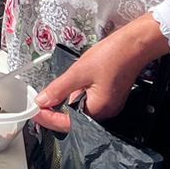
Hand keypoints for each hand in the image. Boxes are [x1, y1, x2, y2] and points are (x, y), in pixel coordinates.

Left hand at [32, 14, 169, 132]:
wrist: (135, 45)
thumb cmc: (112, 56)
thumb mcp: (78, 72)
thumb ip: (58, 89)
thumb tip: (42, 101)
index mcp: (99, 109)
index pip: (67, 123)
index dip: (48, 119)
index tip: (34, 111)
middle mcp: (105, 112)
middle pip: (74, 118)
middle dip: (56, 109)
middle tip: (40, 100)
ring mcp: (109, 105)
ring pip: (81, 108)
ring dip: (67, 100)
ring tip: (59, 88)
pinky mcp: (110, 97)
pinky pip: (89, 101)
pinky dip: (78, 94)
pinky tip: (75, 82)